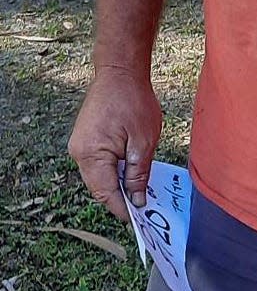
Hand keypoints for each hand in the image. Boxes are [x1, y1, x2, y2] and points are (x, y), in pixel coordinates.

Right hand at [68, 68, 161, 220]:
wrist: (119, 71)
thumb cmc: (133, 101)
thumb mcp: (143, 140)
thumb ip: (138, 173)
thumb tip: (136, 200)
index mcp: (91, 154)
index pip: (105, 193)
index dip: (122, 208)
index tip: (139, 219)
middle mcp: (79, 152)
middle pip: (99, 186)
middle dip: (121, 196)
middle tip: (144, 203)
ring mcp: (79, 144)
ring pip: (99, 175)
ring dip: (118, 181)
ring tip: (140, 186)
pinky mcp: (85, 138)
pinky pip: (98, 162)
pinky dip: (113, 168)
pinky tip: (130, 167)